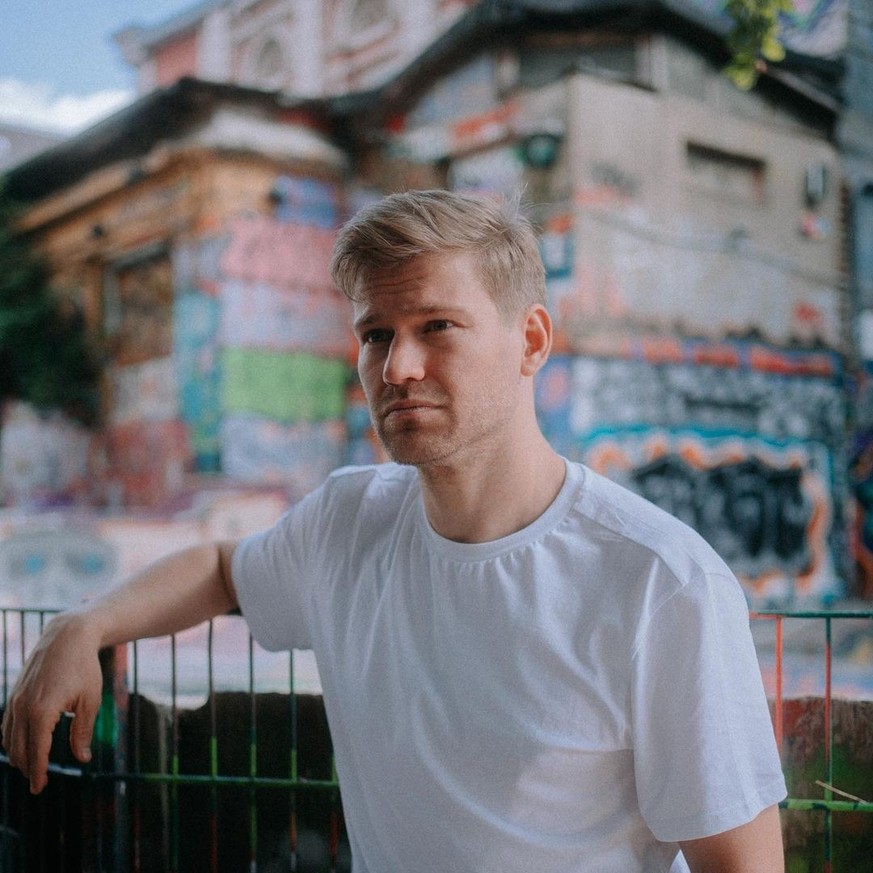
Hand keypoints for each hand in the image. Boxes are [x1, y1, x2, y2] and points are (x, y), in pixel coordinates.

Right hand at [1, 611, 103, 793]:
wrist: (68, 637)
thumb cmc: (84, 668)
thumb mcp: (90, 700)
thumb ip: (82, 732)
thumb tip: (82, 759)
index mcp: (42, 712)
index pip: (36, 752)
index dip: (38, 773)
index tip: (39, 789)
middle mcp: (22, 708)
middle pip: (19, 749)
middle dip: (28, 768)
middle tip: (38, 783)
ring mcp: (15, 700)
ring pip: (9, 739)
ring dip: (18, 756)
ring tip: (31, 768)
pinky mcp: (14, 693)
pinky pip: (6, 724)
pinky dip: (11, 739)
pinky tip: (21, 746)